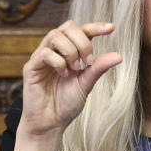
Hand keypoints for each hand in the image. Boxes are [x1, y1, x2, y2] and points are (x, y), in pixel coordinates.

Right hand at [18, 20, 122, 141]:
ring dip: (70, 51)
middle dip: (83, 41)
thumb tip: (119, 56)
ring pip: (55, 35)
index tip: (111, 29)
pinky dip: (58, 61)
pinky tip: (63, 74)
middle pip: (68, 26)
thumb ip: (98, 68)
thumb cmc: (66, 104)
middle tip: (88, 61)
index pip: (81, 31)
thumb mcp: (86, 84)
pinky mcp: (31, 67)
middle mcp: (54, 51)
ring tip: (75, 69)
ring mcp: (41, 58)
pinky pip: (45, 53)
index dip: (95, 27)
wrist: (51, 124)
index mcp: (69, 52)